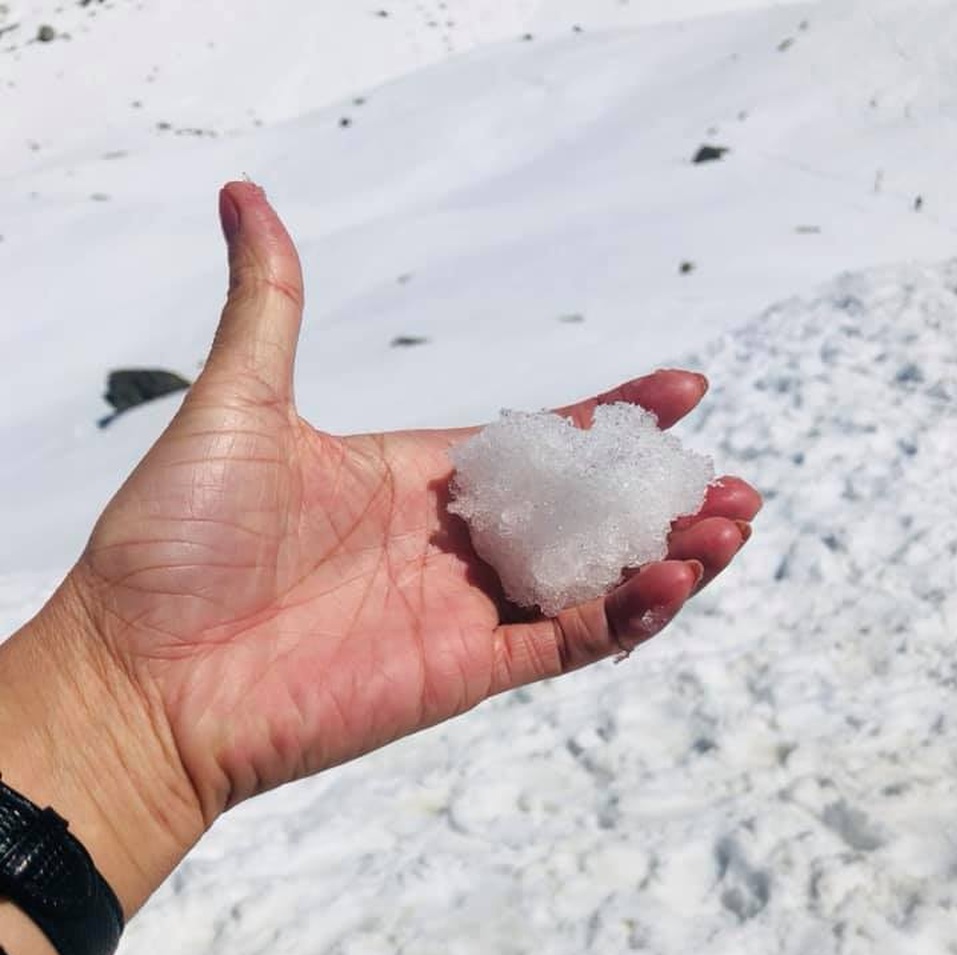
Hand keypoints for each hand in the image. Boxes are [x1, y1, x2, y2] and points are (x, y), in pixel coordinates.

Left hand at [19, 183, 760, 916]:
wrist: (141, 674)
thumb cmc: (173, 542)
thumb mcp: (238, 403)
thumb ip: (271, 305)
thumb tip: (248, 197)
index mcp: (413, 477)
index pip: (536, 442)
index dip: (610, 417)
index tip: (681, 388)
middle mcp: (449, 544)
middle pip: (583, 515)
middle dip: (660, 497)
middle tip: (732, 482)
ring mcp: (461, 611)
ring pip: (592, 581)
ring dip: (668, 555)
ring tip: (733, 524)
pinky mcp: (465, 671)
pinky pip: (568, 643)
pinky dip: (628, 616)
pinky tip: (674, 577)